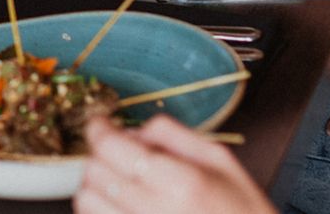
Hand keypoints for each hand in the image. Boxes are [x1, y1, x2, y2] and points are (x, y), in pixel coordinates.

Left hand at [75, 116, 274, 213]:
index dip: (98, 129)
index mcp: (180, 181)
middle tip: (116, 152)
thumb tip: (136, 128)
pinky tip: (122, 205)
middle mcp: (155, 209)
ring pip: (87, 201)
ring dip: (96, 186)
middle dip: (99, 155)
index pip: (112, 147)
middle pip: (94, 172)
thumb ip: (175, 136)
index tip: (100, 124)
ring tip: (118, 182)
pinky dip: (101, 210)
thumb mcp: (221, 162)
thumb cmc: (243, 212)